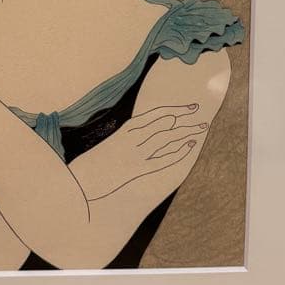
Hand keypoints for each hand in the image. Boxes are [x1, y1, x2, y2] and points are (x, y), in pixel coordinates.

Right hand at [69, 104, 208, 200]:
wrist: (82, 177)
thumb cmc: (97, 161)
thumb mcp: (115, 143)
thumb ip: (132, 136)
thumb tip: (150, 130)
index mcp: (128, 128)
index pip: (157, 114)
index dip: (176, 109)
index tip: (191, 106)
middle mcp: (134, 138)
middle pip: (166, 124)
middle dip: (185, 118)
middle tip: (201, 113)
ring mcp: (137, 153)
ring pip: (167, 138)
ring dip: (186, 131)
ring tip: (202, 127)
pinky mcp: (138, 169)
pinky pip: (163, 158)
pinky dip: (178, 151)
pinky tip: (190, 145)